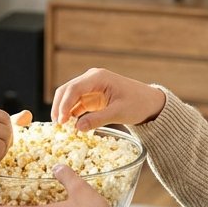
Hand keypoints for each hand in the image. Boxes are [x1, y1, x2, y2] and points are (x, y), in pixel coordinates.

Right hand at [51, 68, 165, 130]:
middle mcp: (91, 79)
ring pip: (68, 97)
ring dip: (63, 111)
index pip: (74, 88)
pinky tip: (69, 126)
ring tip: (61, 128)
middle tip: (57, 126)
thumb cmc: (138, 104)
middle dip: (59, 107)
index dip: (64, 105)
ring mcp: (90, 87)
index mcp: (98, 77)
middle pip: (66, 90)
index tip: (61, 121)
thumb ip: (98, 119)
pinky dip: (71, 114)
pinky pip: (76, 104)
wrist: (150, 102)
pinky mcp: (91, 96)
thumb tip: (77, 128)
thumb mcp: (119, 113)